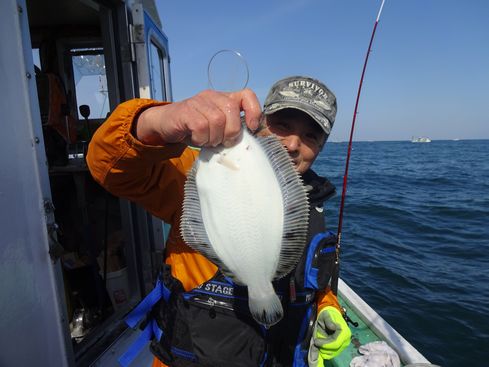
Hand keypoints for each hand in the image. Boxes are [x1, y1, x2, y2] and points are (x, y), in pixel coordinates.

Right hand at [135, 89, 260, 146]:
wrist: (166, 124)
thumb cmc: (195, 128)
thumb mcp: (217, 128)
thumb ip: (231, 129)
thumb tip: (246, 141)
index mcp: (225, 98)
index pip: (247, 95)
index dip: (254, 111)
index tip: (252, 127)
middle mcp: (213, 96)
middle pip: (232, 111)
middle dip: (230, 132)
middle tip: (221, 141)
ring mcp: (199, 101)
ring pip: (217, 120)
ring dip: (214, 137)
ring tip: (208, 140)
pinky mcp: (186, 110)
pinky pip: (201, 127)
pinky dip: (202, 138)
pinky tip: (197, 139)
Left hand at [308, 306, 350, 365]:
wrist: (331, 316)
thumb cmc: (328, 315)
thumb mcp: (326, 315)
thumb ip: (329, 320)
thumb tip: (333, 327)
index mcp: (345, 332)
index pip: (335, 343)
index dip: (325, 344)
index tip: (316, 341)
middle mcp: (345, 341)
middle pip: (333, 350)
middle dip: (322, 347)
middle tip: (315, 341)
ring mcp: (342, 346)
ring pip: (331, 354)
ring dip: (322, 350)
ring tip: (317, 341)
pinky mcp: (339, 349)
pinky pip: (330, 354)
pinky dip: (323, 351)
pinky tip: (319, 345)